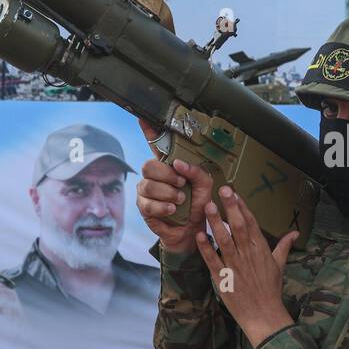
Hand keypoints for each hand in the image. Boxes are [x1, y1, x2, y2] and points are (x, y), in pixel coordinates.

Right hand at [134, 118, 213, 254]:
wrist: (193, 231)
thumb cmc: (198, 205)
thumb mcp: (205, 186)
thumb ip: (197, 171)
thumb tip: (178, 163)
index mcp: (170, 166)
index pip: (155, 144)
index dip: (148, 131)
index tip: (143, 118)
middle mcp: (155, 176)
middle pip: (149, 165)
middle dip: (167, 175)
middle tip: (180, 184)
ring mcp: (146, 191)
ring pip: (147, 185)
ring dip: (167, 193)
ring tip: (180, 201)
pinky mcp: (143, 207)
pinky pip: (147, 203)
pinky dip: (163, 206)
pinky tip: (172, 210)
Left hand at [194, 185, 296, 347]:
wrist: (263, 314)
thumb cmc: (271, 289)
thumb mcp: (279, 265)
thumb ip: (284, 246)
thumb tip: (295, 233)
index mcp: (261, 249)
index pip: (251, 223)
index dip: (242, 207)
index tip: (235, 193)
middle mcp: (247, 255)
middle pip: (238, 226)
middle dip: (230, 207)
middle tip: (222, 190)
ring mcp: (234, 266)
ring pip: (224, 240)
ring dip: (216, 222)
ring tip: (208, 206)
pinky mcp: (223, 278)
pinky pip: (212, 260)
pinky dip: (205, 247)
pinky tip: (199, 234)